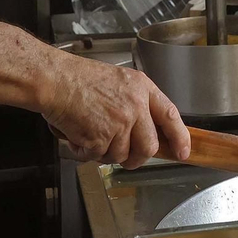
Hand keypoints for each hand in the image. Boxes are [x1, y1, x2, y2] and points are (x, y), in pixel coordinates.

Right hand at [41, 51, 190, 168]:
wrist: (55, 80)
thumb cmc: (79, 78)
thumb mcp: (119, 81)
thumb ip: (136, 102)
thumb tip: (146, 129)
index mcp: (142, 89)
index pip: (171, 116)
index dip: (180, 137)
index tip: (183, 152)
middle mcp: (135, 106)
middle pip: (149, 146)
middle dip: (138, 158)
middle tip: (127, 158)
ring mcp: (119, 123)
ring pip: (121, 156)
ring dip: (105, 153)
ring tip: (90, 134)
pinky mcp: (100, 138)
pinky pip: (97, 157)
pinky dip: (85, 152)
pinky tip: (77, 134)